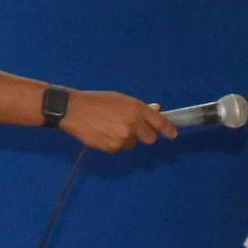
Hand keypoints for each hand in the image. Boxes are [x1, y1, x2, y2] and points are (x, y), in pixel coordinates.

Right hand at [59, 90, 175, 151]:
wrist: (75, 111)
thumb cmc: (97, 101)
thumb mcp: (121, 99)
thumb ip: (140, 107)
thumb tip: (156, 109)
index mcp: (136, 109)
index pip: (160, 122)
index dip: (168, 130)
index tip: (172, 135)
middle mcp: (133, 124)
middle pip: (150, 139)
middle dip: (144, 135)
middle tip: (132, 128)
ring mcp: (123, 138)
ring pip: (133, 144)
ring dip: (127, 138)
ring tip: (111, 127)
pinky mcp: (113, 148)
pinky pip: (120, 148)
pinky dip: (115, 143)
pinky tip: (104, 133)